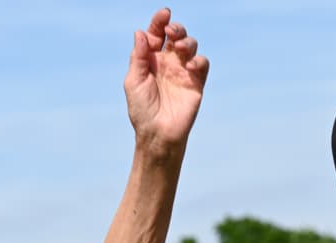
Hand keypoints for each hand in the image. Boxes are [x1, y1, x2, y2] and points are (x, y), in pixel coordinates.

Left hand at [124, 8, 209, 156]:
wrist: (157, 134)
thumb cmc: (142, 110)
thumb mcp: (134, 82)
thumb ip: (138, 57)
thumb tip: (140, 32)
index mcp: (150, 60)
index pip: (156, 35)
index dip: (159, 22)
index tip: (164, 14)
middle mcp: (167, 63)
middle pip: (175, 36)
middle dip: (176, 28)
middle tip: (172, 31)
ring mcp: (182, 71)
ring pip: (190, 45)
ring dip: (187, 40)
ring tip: (181, 47)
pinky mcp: (196, 82)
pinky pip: (202, 63)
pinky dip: (199, 59)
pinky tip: (191, 65)